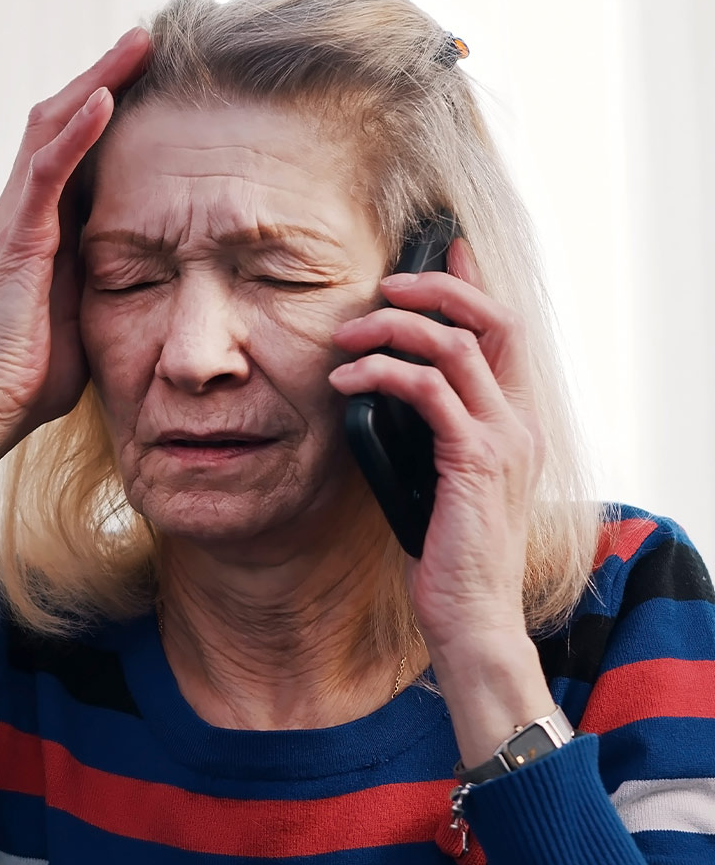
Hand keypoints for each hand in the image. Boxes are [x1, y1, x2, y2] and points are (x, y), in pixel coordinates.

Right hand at [0, 26, 149, 448]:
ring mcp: (15, 219)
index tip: (147, 76)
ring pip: (50, 128)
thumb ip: (105, 272)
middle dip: (102, 75)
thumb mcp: (86, 306)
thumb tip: (153, 265)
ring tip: (134, 47)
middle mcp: (21, 209)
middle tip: (144, 39)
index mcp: (39, 224)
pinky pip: (46, 172)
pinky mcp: (17, 239)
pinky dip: (76, 132)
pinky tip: (106, 98)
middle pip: (57, 119)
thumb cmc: (36, 370)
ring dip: (94, 82)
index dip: (103, 103)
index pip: (68, 144)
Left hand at [327, 239, 542, 653]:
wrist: (472, 615)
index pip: (504, 331)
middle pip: (493, 318)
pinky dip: (380, 374)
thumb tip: (382, 393)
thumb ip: (428, 432)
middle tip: (384, 284)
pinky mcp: (473, 460)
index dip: (473, 284)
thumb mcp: (437, 478)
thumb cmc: (446, 552)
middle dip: (437, 288)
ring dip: (393, 328)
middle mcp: (519, 421)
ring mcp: (503, 439)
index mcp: (514, 422)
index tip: (442, 250)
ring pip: (456, 344)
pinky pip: (426, 390)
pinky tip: (344, 382)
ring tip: (345, 337)